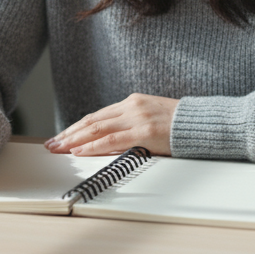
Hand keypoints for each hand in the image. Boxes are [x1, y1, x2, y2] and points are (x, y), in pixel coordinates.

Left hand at [44, 93, 178, 156]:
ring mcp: (137, 118)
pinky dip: (93, 146)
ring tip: (59, 148)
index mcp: (132, 103)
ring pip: (97, 129)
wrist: (202, 122)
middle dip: (69, 133)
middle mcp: (131, 107)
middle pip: (92, 121)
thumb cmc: (180, 124)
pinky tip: (80, 151)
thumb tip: (111, 139)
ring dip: (74, 140)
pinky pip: (112, 140)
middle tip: (52, 144)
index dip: (76, 127)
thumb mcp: (152, 117)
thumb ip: (132, 124)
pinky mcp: (144, 132)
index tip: (62, 136)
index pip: (97, 116)